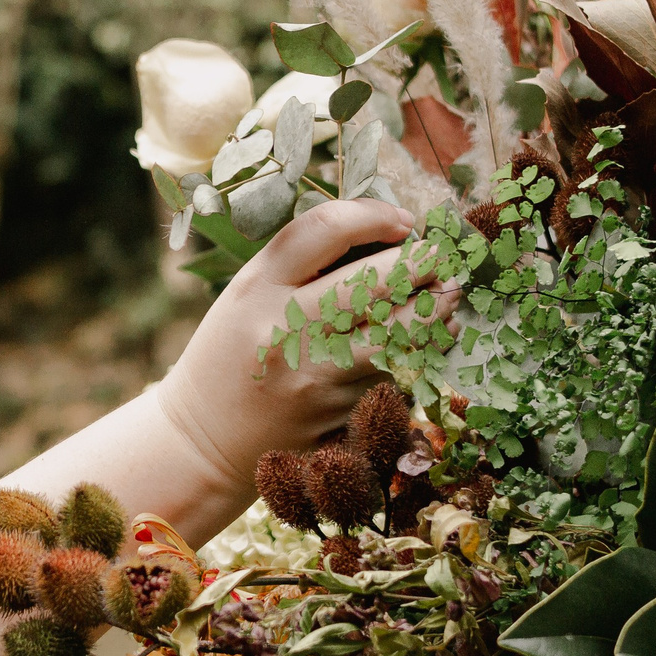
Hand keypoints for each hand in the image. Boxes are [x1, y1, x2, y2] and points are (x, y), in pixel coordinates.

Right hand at [155, 198, 428, 489]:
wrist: (206, 439)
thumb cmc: (234, 354)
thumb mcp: (247, 296)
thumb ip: (302, 265)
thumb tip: (384, 236)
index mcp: (257, 288)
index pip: (324, 230)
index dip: (374, 216)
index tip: (402, 221)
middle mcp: (285, 330)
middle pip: (373, 280)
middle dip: (423, 260)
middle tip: (444, 252)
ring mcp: (315, 375)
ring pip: (398, 332)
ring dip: (435, 310)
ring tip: (449, 294)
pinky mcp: (338, 411)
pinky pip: (392, 371)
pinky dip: (416, 351)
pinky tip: (427, 339)